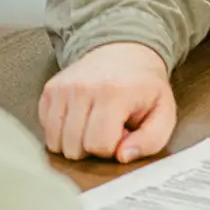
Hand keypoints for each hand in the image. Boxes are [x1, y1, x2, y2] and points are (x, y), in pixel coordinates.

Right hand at [38, 42, 175, 162]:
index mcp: (115, 93)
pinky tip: (81, 118)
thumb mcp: (163, 112)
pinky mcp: (50, 90)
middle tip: (109, 127)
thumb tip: (123, 156)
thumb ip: (151, 140)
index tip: (123, 131)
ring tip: (95, 123)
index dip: (114, 147)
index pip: (100, 145)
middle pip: (75, 148)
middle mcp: (84, 88)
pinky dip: (63, 132)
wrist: (126, 52)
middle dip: (94, 146)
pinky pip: (46, 131)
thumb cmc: (144, 86)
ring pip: (56, 144)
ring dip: (77, 141)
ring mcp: (64, 88)